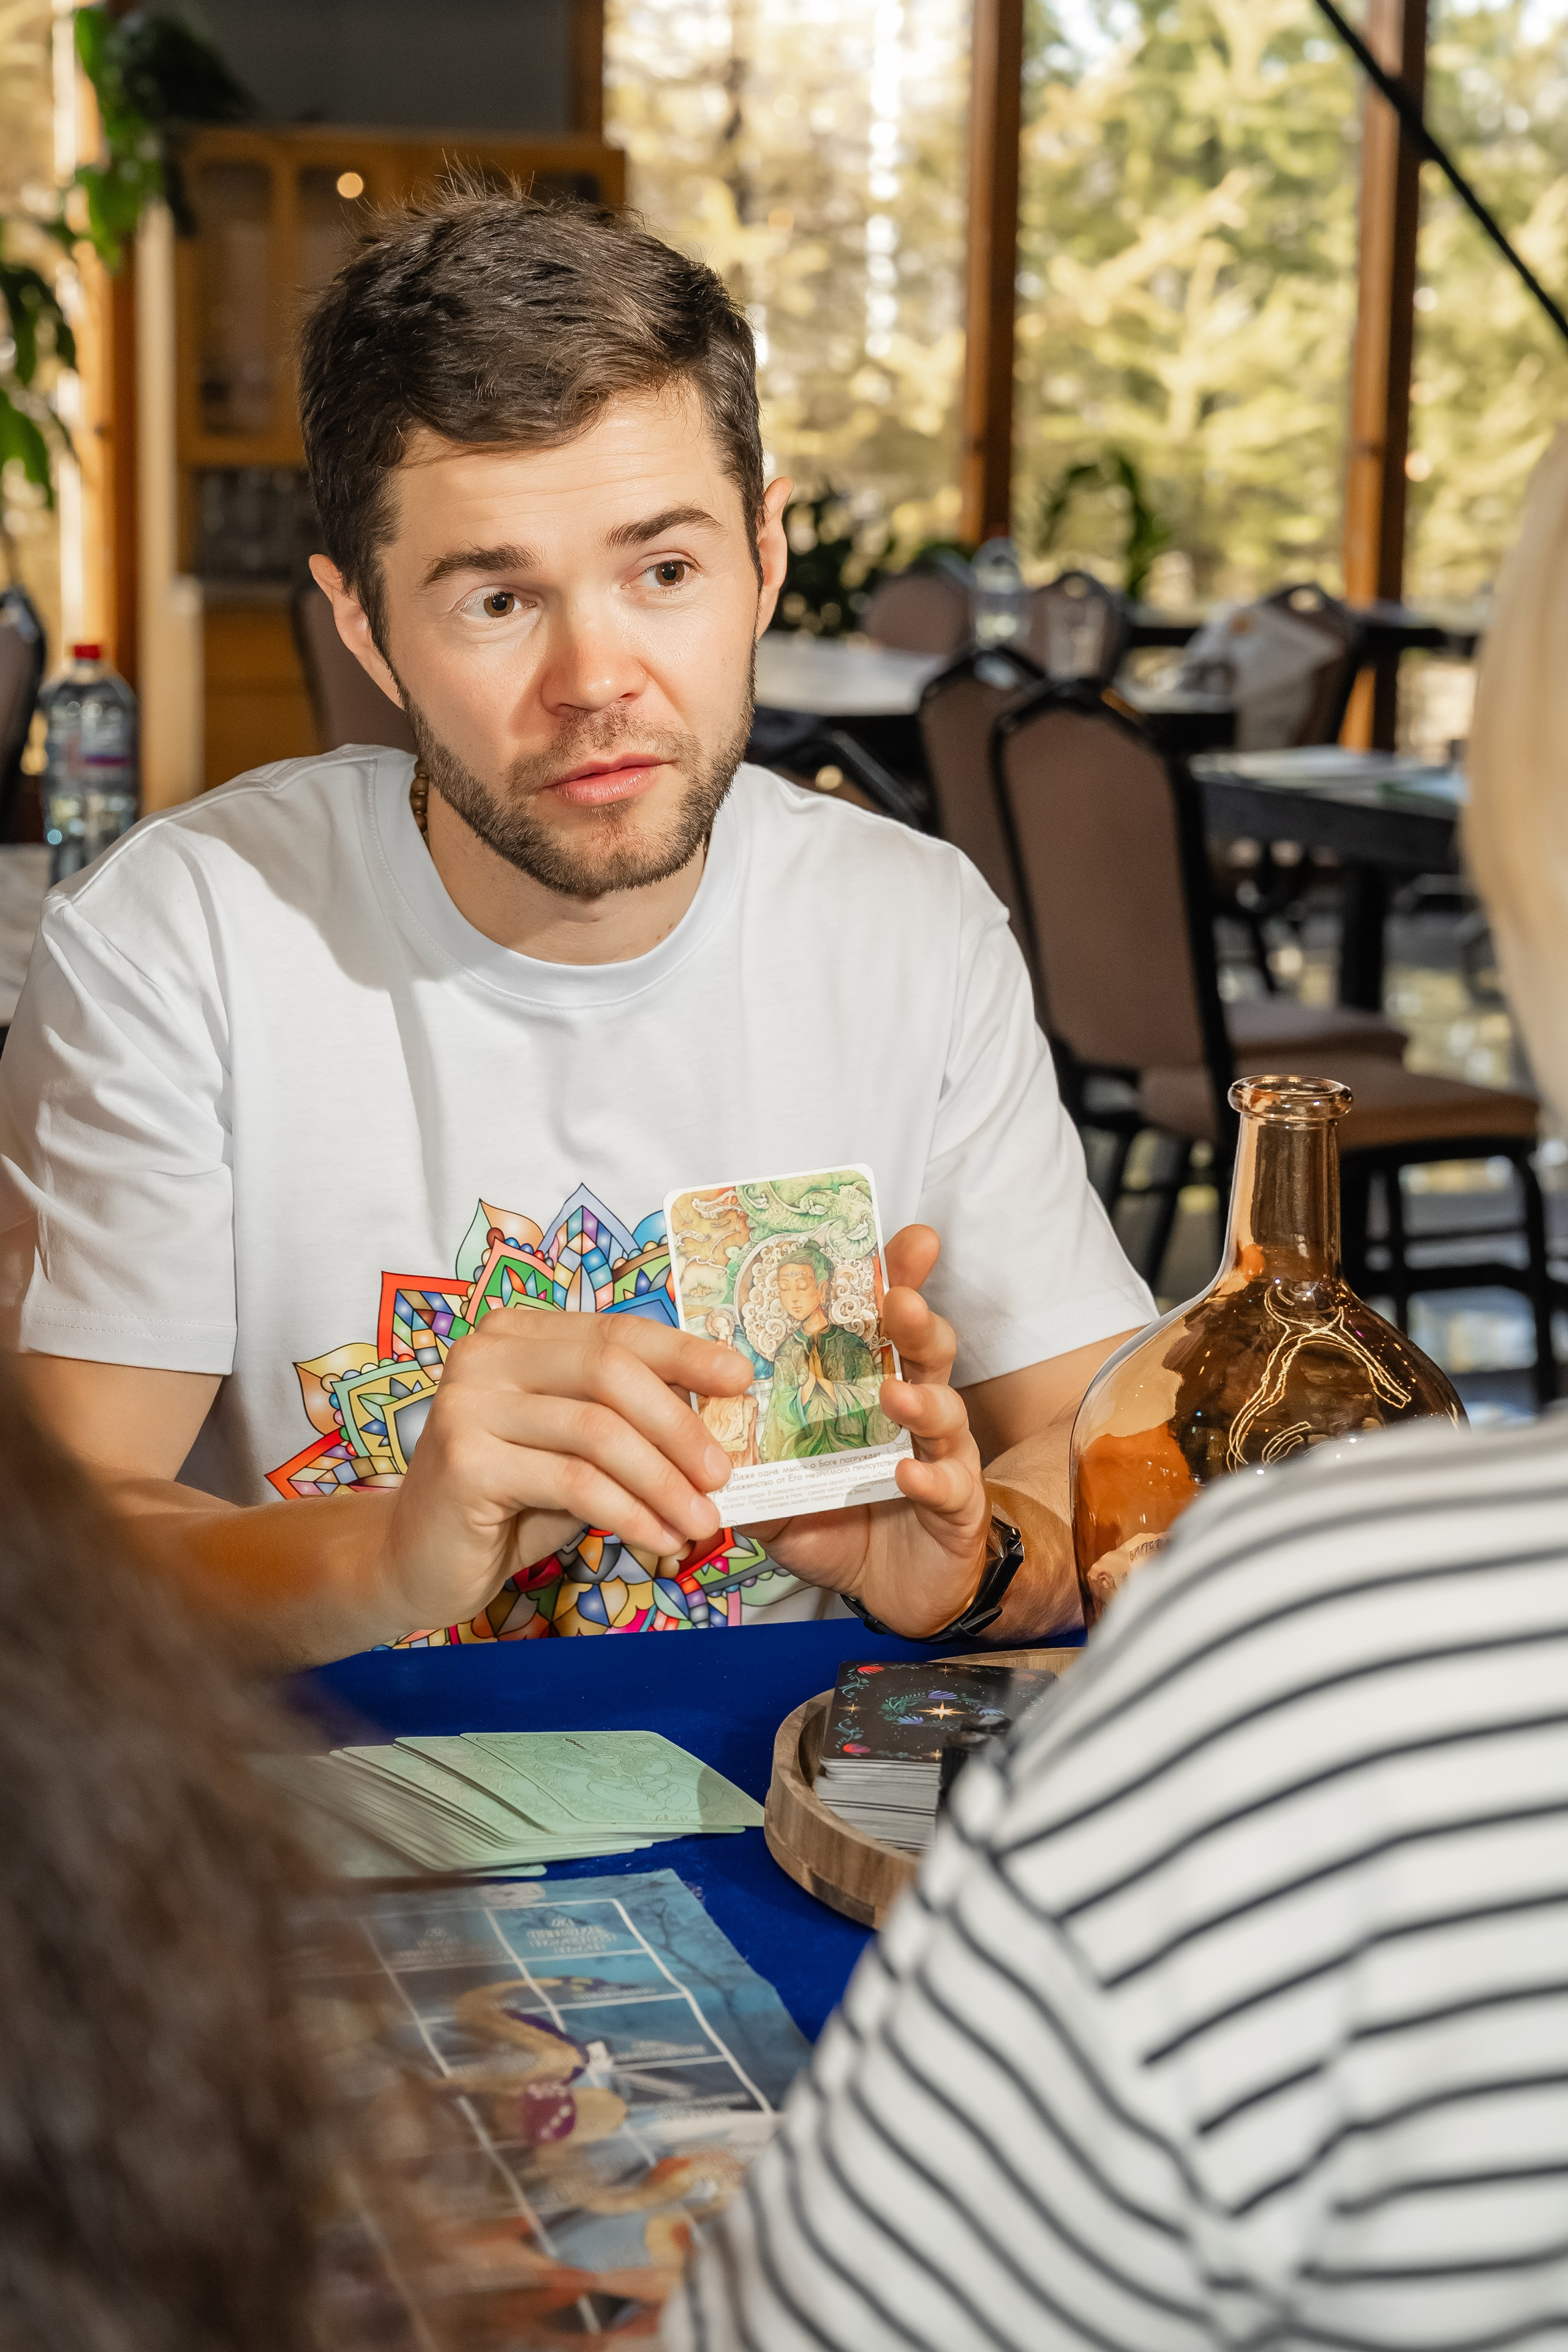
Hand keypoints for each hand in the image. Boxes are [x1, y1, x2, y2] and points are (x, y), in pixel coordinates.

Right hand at [382, 1308, 753, 1634]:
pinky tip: (659, 1540)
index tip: (741, 1379)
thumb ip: (626, 1420)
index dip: (684, 1353)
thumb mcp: (575, 1447)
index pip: (616, 1331)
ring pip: (597, 1431)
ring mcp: (468, 1403)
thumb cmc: (508, 1499)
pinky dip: (629, 1513)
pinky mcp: (464, 1462)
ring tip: (702, 1521)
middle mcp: (486, 1354)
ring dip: (663, 1481)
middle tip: (724, 1474)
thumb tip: (719, 1419)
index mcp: (517, 1333)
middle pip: (610, 1371)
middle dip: (679, 1425)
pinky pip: (573, 1483)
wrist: (416, 1559)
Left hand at [739, 1225, 991, 1639]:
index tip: (903, 1241)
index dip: (895, 1277)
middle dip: (916, 1316)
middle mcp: (914, 1410)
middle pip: (925, 1348)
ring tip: (893, 1390)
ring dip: (921, 1396)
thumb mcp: (776, 1488)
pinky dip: (930, 1478)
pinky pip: (949, 1486)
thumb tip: (683, 1419)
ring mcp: (941, 1454)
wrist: (896, 1592)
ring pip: (944, 1410)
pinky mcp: (956, 1506)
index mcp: (871, 1389)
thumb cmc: (842, 1523)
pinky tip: (910, 1473)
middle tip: (898, 1298)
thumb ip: (741, 1456)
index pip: (883, 1322)